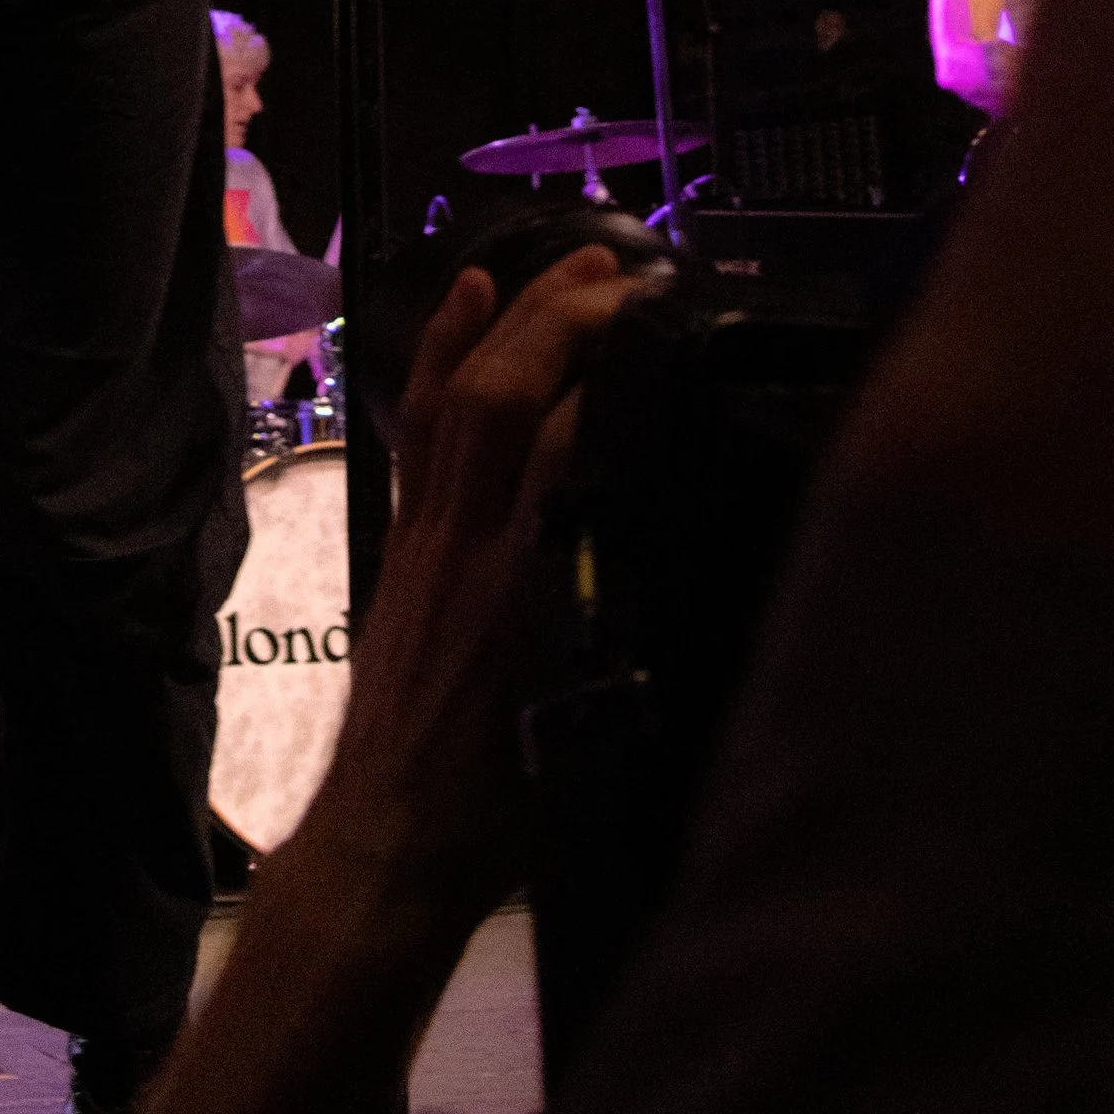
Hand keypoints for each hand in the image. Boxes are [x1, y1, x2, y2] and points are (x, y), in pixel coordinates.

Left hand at [296, 247, 634, 927]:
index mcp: (527, 593)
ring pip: (459, 398)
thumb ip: (652, 634)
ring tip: (578, 262)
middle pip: (504, 398)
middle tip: (635, 274)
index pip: (568, 447)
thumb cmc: (508, 815)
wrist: (389, 850)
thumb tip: (723, 561)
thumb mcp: (608, 730)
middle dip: (567, 318)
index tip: (675, 328)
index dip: (616, 374)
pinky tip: (472, 295)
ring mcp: (429, 536)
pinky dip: (449, 351)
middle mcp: (471, 545)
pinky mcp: (406, 541)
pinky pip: (422, 426)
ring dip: (518, 315)